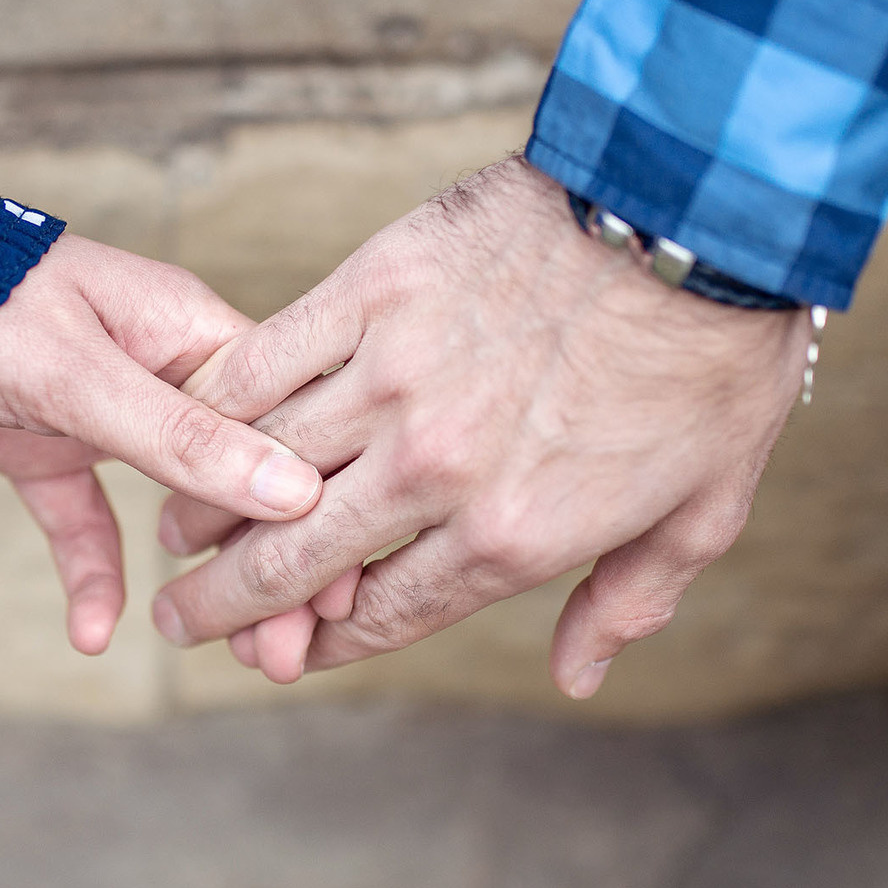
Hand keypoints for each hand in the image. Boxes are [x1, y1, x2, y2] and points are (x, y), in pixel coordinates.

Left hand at [0, 233, 323, 655]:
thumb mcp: (83, 376)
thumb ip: (182, 438)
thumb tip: (292, 490)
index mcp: (197, 335)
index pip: (286, 429)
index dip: (317, 510)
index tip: (343, 587)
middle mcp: (169, 374)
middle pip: (244, 482)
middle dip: (269, 569)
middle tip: (288, 656)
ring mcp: (111, 413)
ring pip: (181, 511)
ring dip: (208, 583)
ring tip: (243, 659)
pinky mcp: (52, 447)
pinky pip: (89, 520)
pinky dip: (95, 573)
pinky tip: (92, 632)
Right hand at [150, 157, 809, 695]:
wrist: (697, 210)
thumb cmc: (712, 360)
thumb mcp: (701, 509)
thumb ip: (627, 599)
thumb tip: (576, 676)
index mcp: (511, 535)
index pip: (385, 615)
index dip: (322, 646)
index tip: (283, 657)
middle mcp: (437, 470)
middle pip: (296, 558)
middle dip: (225, 604)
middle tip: (180, 620)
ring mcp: (397, 376)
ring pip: (263, 464)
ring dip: (204, 509)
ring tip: (175, 533)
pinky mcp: (375, 288)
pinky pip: (269, 362)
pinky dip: (220, 404)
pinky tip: (192, 426)